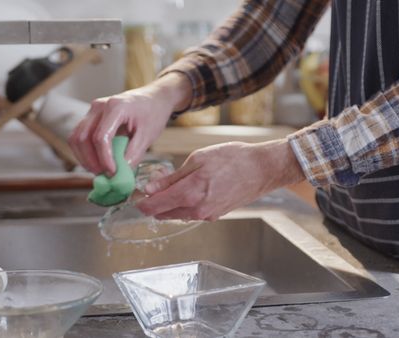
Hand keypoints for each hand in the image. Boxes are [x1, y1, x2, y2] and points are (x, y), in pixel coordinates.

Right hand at [68, 73, 190, 174]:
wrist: (155, 97)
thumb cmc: (153, 113)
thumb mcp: (148, 135)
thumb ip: (134, 154)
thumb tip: (120, 174)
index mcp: (115, 107)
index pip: (101, 137)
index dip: (104, 159)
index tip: (112, 173)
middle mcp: (99, 106)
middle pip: (82, 138)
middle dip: (90, 160)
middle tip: (103, 175)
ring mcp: (93, 109)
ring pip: (76, 137)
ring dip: (84, 157)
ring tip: (99, 171)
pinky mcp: (92, 116)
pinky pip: (80, 135)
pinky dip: (85, 151)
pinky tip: (97, 162)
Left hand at [136, 139, 305, 220]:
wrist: (262, 169)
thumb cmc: (233, 158)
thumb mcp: (198, 160)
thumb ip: (171, 177)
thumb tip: (149, 188)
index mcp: (190, 193)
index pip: (154, 206)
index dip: (141, 203)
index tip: (135, 197)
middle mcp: (197, 210)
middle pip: (163, 214)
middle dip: (154, 202)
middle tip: (153, 185)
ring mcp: (207, 215)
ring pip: (177, 214)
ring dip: (170, 203)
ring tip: (173, 183)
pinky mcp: (215, 215)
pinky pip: (192, 212)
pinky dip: (185, 203)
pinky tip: (191, 188)